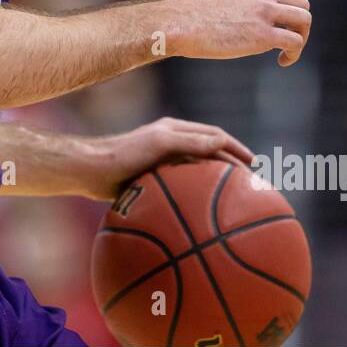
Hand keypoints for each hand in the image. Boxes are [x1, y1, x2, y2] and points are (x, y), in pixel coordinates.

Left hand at [80, 117, 254, 201]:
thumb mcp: (161, 144)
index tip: (254, 165)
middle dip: (232, 167)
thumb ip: (191, 142)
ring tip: (232, 201)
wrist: (92, 170)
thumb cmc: (125, 153)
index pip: (215, 137)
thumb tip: (222, 144)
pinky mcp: (154, 179)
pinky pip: (182, 188)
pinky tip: (203, 216)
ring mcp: (163, 162)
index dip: (236, 149)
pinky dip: (196, 196)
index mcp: (176, 130)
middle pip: (210, 154)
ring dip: (215, 183)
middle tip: (250, 185)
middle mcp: (172, 144)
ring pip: (197, 172)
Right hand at [168, 0, 310, 65]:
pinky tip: (282, 60)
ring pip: (304, 20)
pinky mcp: (263, 35)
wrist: (180, 23)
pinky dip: (294, 53)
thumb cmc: (194, 10)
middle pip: (302, 3)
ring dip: (301, 37)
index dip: (296, 2)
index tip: (287, 18)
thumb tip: (249, 1)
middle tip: (288, 38)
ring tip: (288, 50)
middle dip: (299, 22)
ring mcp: (264, 12)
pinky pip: (295, 42)